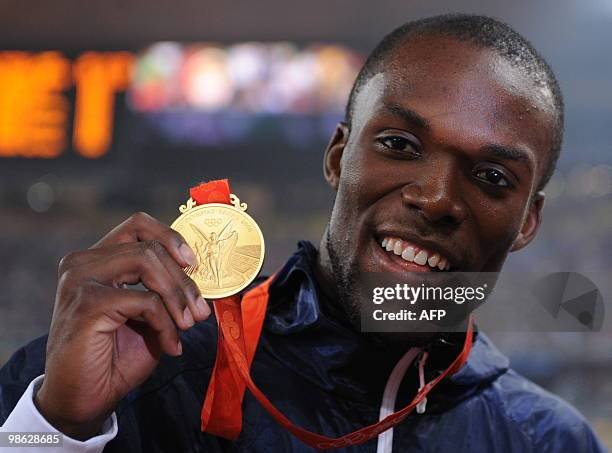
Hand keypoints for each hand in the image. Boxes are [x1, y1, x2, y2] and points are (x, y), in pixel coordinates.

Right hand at [34, 212, 210, 439]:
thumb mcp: (148, 315)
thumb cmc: (115, 356)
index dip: (171, 237)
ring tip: (190, 324)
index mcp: (97, 260)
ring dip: (178, 296)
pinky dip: (166, 324)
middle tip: (200, 312)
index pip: (137, 226)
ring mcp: (80, 280)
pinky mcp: (86, 303)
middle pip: (149, 246)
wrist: (83, 399)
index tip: (194, 263)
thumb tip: (200, 274)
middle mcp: (83, 262)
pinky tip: (170, 346)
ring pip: (147, 262)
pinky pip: (145, 301)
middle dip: (183, 279)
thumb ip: (164, 290)